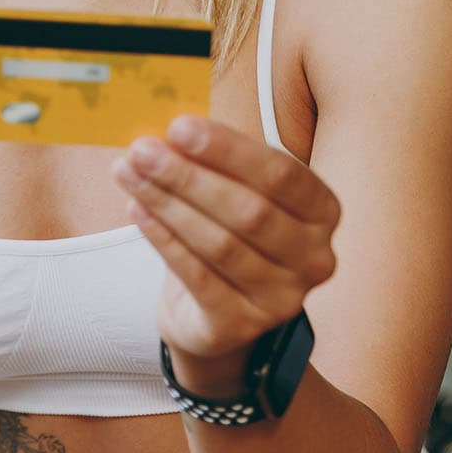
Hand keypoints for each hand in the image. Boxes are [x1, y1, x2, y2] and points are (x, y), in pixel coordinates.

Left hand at [115, 116, 341, 368]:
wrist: (216, 313)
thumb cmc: (229, 235)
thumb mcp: (235, 193)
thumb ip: (214, 165)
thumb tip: (170, 137)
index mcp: (322, 211)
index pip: (280, 174)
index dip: (228, 150)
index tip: (178, 127)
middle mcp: (314, 257)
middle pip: (249, 211)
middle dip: (189, 176)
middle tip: (142, 150)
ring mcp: (283, 298)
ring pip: (220, 245)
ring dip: (168, 204)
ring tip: (129, 173)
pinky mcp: (243, 325)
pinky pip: (198, 277)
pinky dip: (163, 240)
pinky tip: (137, 209)